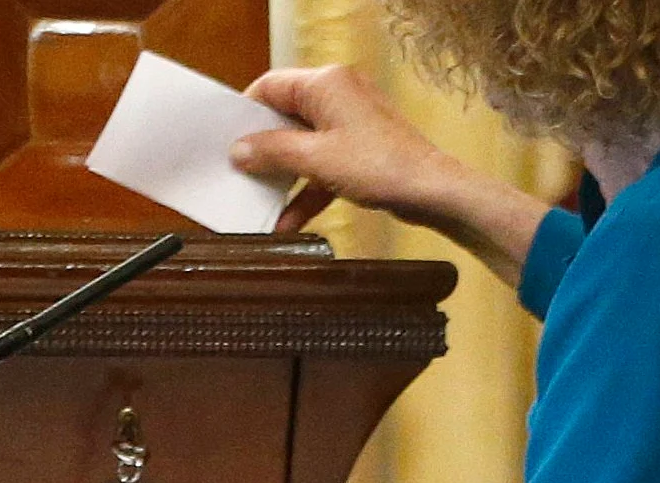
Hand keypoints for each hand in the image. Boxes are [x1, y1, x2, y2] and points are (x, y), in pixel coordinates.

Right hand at [233, 65, 550, 283]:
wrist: (432, 191)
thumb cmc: (382, 165)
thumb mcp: (315, 160)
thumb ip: (272, 152)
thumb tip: (239, 150)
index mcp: (326, 84)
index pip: (271, 86)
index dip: (246, 112)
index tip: (227, 139)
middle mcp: (338, 95)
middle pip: (284, 117)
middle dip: (262, 150)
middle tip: (238, 172)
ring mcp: (349, 122)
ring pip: (301, 145)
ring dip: (283, 176)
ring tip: (260, 201)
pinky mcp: (358, 149)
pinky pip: (321, 165)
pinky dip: (306, 189)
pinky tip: (289, 220)